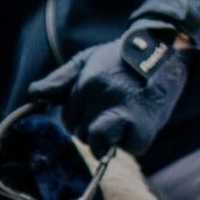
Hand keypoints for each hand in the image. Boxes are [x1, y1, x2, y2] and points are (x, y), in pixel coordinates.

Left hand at [26, 19, 189, 159]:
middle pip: (81, 132)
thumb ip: (61, 79)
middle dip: (91, 128)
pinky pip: (129, 148)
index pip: (69, 117)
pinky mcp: (144, 127)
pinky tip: (137, 128)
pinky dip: (132, 143)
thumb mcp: (89, 59)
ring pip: (97, 143)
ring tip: (121, 122)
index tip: (95, 109)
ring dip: (106, 139)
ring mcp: (124, 112)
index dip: (80, 117)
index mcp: (89, 83)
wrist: (166, 51)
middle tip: (111, 113)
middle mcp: (104, 97)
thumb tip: (33, 93)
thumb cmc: (123, 58)